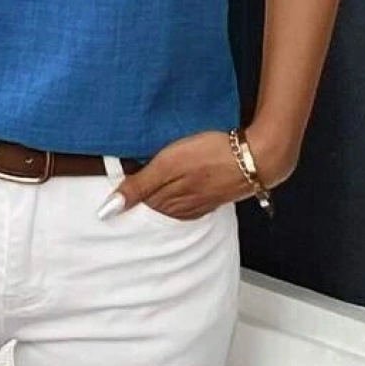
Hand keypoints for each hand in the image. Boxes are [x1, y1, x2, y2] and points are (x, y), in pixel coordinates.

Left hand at [95, 125, 295, 220]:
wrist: (256, 157)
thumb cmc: (211, 154)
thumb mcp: (168, 164)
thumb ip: (139, 185)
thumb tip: (107, 211)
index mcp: (167, 200)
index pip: (137, 205)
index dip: (124, 198)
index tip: (108, 196)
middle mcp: (182, 207)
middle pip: (153, 209)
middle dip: (139, 204)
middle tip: (124, 198)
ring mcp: (200, 203)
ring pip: (170, 207)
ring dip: (158, 202)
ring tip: (146, 197)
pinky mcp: (214, 196)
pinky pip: (189, 204)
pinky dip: (178, 200)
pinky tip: (178, 195)